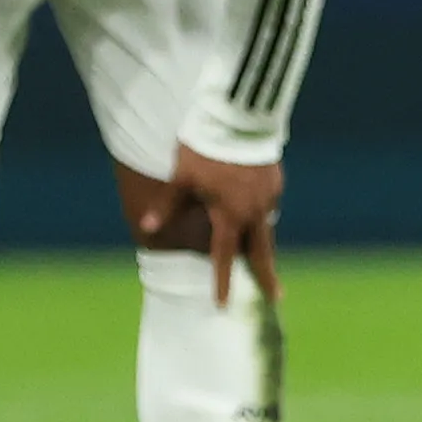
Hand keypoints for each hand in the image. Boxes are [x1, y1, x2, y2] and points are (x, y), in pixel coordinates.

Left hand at [154, 146, 288, 305]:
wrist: (238, 118)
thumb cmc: (204, 149)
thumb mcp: (180, 178)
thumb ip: (167, 206)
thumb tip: (145, 228)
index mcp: (230, 215)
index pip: (225, 256)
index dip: (222, 281)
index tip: (222, 304)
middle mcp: (254, 211)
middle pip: (263, 251)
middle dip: (267, 275)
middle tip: (276, 296)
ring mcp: (269, 195)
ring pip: (267, 227)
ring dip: (264, 244)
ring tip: (264, 257)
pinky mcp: (276, 180)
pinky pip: (268, 206)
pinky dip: (262, 216)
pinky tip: (255, 211)